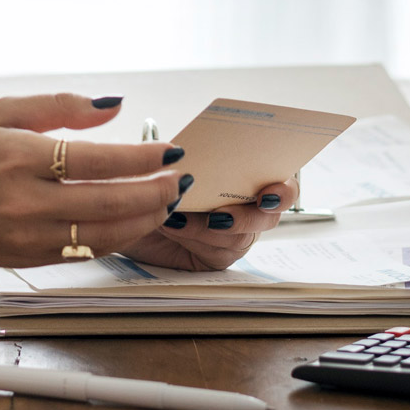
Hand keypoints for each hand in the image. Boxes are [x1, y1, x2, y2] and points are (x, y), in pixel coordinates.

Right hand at [0, 92, 186, 268]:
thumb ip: (59, 105)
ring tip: (166, 200)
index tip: (170, 151)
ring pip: (106, 234)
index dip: (141, 158)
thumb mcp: (2, 112)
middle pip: (109, 202)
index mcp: (20, 157)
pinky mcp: (33, 259)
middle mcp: (27, 201)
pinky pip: (88, 251)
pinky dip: (120, 237)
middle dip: (155, 191)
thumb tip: (114, 107)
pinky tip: (135, 221)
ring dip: (145, 219)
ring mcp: (31, 236)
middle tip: (179, 178)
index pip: (96, 161)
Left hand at [119, 176, 298, 271]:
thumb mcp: (166, 164)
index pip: (281, 182)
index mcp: (245, 175)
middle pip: (268, 215)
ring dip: (207, 227)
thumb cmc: (152, 183)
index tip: (270, 192)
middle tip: (219, 215)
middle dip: (246, 216)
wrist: (126, 215)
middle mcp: (246, 205)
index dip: (283, 190)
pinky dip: (194, 239)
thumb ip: (184, 158)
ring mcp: (234, 234)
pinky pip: (216, 253)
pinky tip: (173, 227)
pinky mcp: (217, 257)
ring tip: (177, 217)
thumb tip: (186, 153)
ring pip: (239, 237)